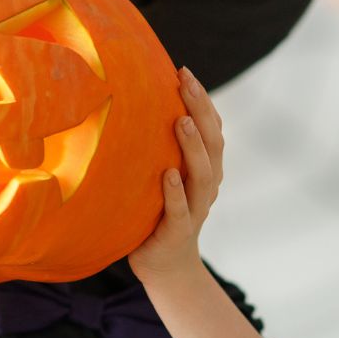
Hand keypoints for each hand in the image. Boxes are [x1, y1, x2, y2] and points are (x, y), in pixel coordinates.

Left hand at [130, 66, 220, 286]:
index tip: (184, 71)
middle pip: (213, 143)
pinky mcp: (178, 231)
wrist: (166, 266)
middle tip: (186, 83)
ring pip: (203, 174)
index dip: (202, 100)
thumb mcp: (163, 176)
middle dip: (201, 110)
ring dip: (193, 146)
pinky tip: (167, 174)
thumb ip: (156, 148)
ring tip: (181, 122)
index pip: (212, 128)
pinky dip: (175, 192)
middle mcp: (207, 185)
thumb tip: (125, 104)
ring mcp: (196, 209)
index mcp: (206, 168)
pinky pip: (179, 210)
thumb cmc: (159, 213)